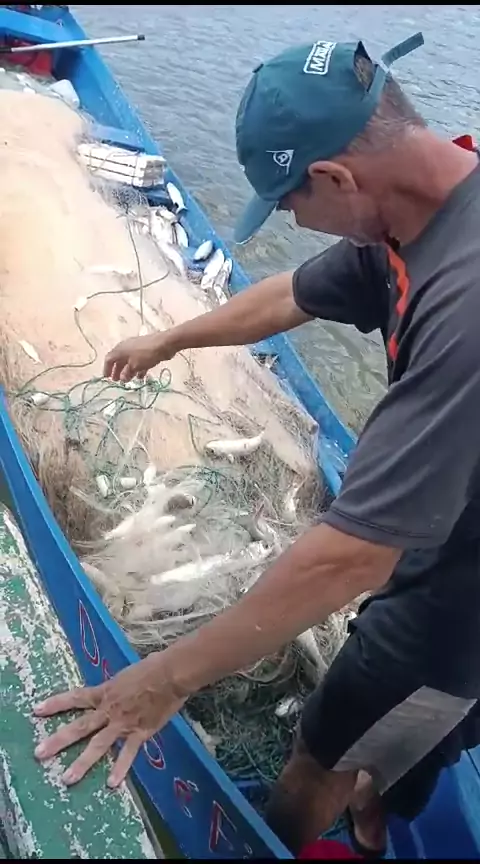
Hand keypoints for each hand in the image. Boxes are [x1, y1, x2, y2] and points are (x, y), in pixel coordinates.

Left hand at [33, 653, 186, 787]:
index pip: (76, 697)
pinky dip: (120, 768)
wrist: (170, 675)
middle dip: (58, 740)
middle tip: (39, 753)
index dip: (56, 703)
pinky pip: (127, 754)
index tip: (37, 710)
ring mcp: (122, 723)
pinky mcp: (139, 733)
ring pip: (98, 745)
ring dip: (82, 763)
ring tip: (67, 779)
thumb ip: (118, 687)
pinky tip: (111, 784)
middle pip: (79, 726)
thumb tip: (118, 690)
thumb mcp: (126, 675)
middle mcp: (109, 709)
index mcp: (105, 692)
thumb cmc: (152, 668)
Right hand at [104, 332, 176, 382]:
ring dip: (127, 371)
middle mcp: (125, 348)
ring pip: (128, 361)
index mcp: (120, 350)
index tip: (107, 378)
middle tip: (116, 381)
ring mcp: (135, 348)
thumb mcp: (134, 366)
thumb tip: (122, 378)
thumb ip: (127, 373)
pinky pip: (138, 361)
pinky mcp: (145, 351)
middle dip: (117, 371)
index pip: (109, 359)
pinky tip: (140, 377)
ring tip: (128, 381)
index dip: (107, 369)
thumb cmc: (146, 354)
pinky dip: (137, 369)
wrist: (164, 344)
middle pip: (118, 360)